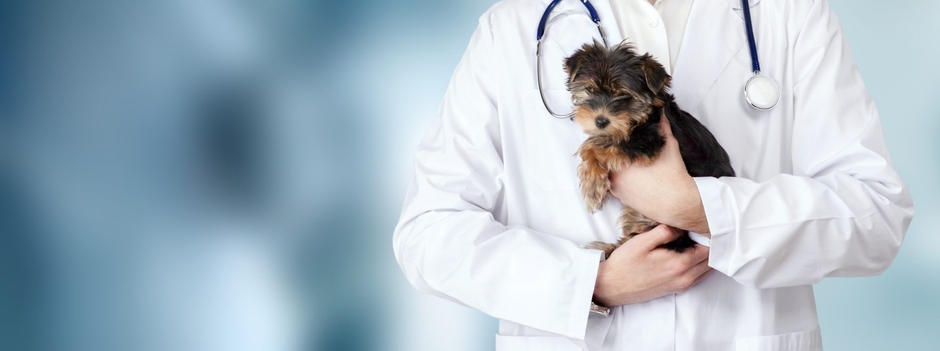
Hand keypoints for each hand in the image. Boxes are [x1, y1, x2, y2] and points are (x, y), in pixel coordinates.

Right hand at [593, 224, 712, 306]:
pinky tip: (688, 254)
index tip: (700, 224)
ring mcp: (681, 285)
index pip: (708, 248)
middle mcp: (685, 277)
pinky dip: (700, 265)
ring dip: (706, 256)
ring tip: (695, 241)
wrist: (612, 286)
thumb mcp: (642, 242)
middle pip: (711, 260)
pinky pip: (698, 277)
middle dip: (710, 245)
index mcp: (679, 264)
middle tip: (699, 231)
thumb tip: (682, 225)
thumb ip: (665, 231)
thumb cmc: (625, 263)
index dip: (707, 235)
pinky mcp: (676, 289)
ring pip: (707, 270)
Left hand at [609, 113, 709, 233]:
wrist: (678, 205)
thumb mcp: (668, 146)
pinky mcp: (621, 198)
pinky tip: (629, 172)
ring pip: (609, 171)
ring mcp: (616, 188)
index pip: (607, 145)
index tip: (616, 131)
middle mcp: (615, 176)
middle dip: (612, 151)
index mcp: (622, 162)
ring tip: (625, 157)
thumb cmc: (674, 176)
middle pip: (606, 158)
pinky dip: (618, 177)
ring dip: (614, 164)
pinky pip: (613, 183)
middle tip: (620, 143)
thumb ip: (662, 127)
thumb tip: (660, 111)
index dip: (611, 137)